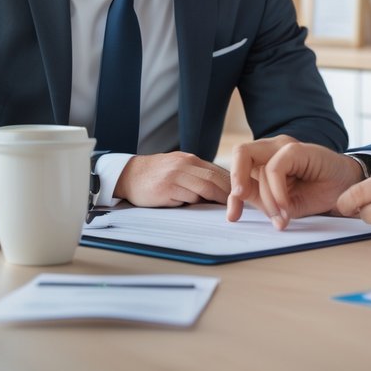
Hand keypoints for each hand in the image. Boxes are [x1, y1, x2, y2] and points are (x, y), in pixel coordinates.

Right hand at [113, 152, 230, 206]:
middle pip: (214, 180)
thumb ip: (196, 175)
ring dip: (215, 201)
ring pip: (204, 189)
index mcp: (190, 160)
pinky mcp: (166, 188)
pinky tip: (199, 209)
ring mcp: (175, 176)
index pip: (218, 171)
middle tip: (238, 207)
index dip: (232, 185)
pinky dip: (195, 204)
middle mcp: (184, 165)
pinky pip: (187, 198)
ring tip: (225, 211)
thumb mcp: (178, 167)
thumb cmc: (156, 174)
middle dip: (229, 195)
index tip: (242, 196)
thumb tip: (220, 190)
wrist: (129, 175)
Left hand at [226, 136, 363, 227]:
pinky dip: (277, 191)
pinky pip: (275, 168)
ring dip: (267, 199)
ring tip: (281, 218)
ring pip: (258, 167)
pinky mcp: (296, 149)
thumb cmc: (317, 193)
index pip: (239, 169)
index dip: (232, 194)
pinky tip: (287, 207)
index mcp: (265, 159)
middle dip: (236, 183)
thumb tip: (238, 199)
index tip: (233, 217)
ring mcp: (285, 146)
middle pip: (241, 155)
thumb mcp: (283, 202)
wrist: (347, 189)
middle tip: (239, 208)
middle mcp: (272, 149)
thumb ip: (261, 198)